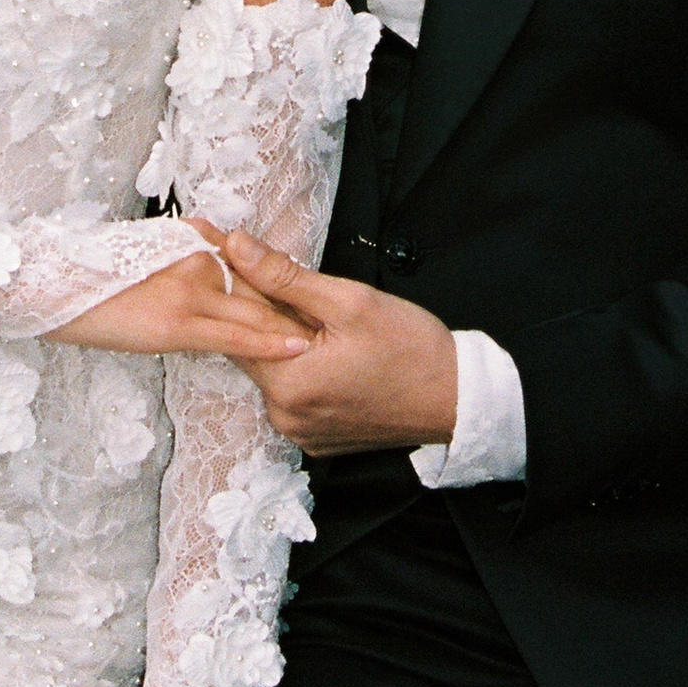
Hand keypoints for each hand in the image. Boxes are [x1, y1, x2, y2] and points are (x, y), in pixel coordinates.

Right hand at [45, 246, 310, 366]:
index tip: (322, 299)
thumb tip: (215, 260)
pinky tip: (296, 348)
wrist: (47, 284)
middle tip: (345, 324)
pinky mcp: (177, 322)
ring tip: (336, 343)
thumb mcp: (145, 256)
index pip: (253, 264)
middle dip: (304, 307)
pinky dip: (268, 342)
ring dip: (297, 327)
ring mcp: (190, 290)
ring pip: (259, 310)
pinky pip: (233, 335)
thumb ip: (184, 259)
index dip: (289, 283)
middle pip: (265, 286)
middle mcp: (198, 259)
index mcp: (191, 241)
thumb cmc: (89, 275)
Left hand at [195, 230, 458, 453]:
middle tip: (281, 279)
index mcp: (287, 385)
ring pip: (274, 371)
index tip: (228, 252)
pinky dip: (301, 367)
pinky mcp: (317, 439)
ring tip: (313, 314)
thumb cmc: (412, 349)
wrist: (458, 400)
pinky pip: (294, 394)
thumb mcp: (350, 301)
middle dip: (262, 311)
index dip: (234, 284)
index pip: (236, 326)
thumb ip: (285, 276)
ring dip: (283, 340)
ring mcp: (301, 432)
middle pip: (253, 351)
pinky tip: (327, 348)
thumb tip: (237, 247)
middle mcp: (285, 417)